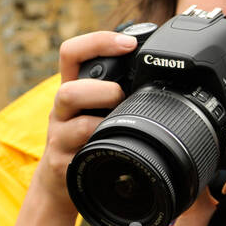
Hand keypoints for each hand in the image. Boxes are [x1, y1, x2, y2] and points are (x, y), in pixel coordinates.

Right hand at [33, 29, 137, 210]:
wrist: (63, 184)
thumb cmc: (90, 142)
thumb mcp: (99, 112)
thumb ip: (120, 94)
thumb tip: (166, 79)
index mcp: (74, 89)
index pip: (73, 53)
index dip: (99, 42)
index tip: (129, 43)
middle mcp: (62, 109)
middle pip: (68, 86)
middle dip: (101, 88)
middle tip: (123, 96)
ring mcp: (58, 135)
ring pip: (69, 111)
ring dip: (99, 112)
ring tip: (117, 121)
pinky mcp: (60, 162)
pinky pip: (75, 150)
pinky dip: (96, 145)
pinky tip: (112, 148)